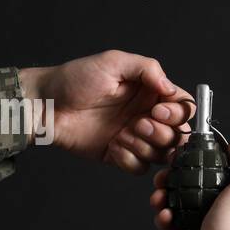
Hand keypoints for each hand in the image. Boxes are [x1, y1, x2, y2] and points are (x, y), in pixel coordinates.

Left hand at [19, 51, 195, 174]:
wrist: (46, 105)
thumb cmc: (74, 79)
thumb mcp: (113, 62)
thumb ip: (147, 69)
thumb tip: (170, 87)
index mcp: (149, 92)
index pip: (183, 107)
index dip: (178, 113)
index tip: (158, 110)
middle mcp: (145, 115)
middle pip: (178, 135)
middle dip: (162, 133)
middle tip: (139, 124)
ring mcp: (132, 137)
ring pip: (160, 154)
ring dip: (145, 146)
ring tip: (122, 134)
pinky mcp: (118, 155)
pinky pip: (138, 167)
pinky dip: (129, 159)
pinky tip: (113, 146)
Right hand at [149, 142, 229, 229]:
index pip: (221, 173)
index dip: (203, 161)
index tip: (188, 154)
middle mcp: (223, 215)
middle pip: (195, 186)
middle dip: (176, 177)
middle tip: (166, 173)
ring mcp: (203, 229)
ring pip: (178, 204)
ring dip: (165, 195)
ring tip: (159, 193)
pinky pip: (169, 224)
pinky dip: (163, 216)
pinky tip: (164, 213)